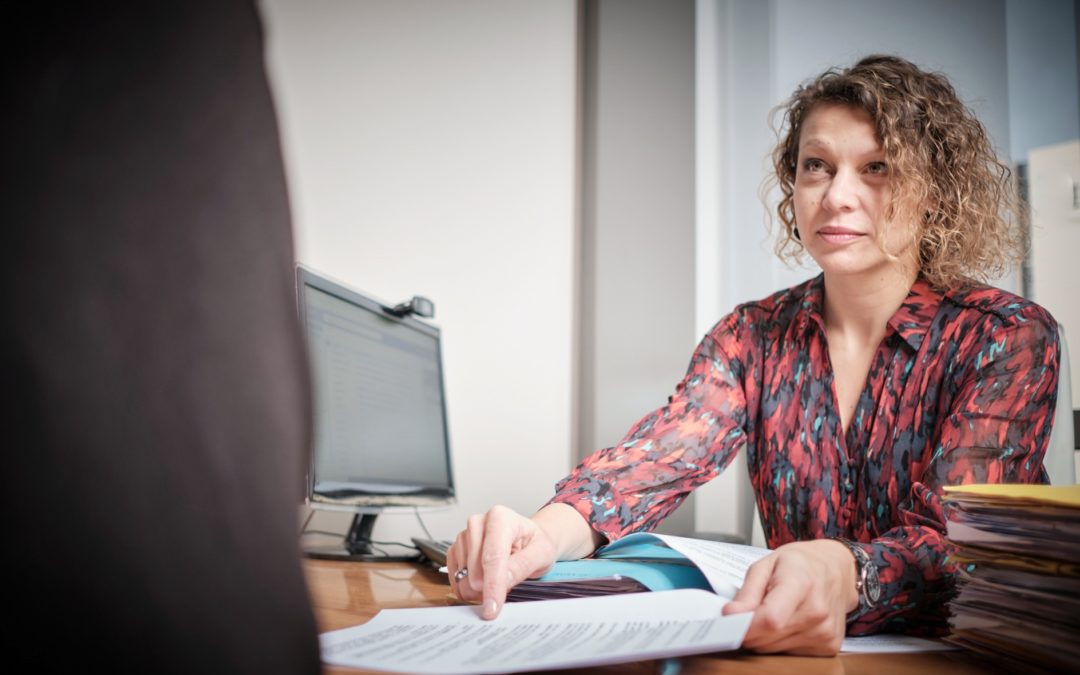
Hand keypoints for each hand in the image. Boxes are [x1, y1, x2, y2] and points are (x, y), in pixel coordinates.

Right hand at [446, 505, 558, 619]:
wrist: (529, 539)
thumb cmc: (535, 543)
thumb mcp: (541, 553)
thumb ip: (522, 566)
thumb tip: (503, 580)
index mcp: (500, 518)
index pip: (493, 557)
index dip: (492, 585)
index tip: (492, 609)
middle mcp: (478, 523)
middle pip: (475, 569)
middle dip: (488, 588)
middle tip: (505, 590)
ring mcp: (465, 535)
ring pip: (463, 575)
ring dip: (478, 589)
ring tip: (498, 581)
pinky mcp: (457, 549)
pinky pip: (454, 576)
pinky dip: (467, 587)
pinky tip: (483, 584)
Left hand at [721, 539, 858, 655]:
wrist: (838, 570)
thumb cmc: (801, 563)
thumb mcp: (767, 564)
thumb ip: (747, 591)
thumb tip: (731, 614)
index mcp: (801, 583)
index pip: (769, 620)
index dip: (744, 625)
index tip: (729, 620)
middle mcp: (818, 611)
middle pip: (769, 638)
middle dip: (749, 630)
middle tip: (747, 614)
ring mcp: (826, 632)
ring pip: (775, 649)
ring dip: (764, 637)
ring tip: (770, 614)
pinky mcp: (829, 646)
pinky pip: (790, 653)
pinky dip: (780, 641)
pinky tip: (787, 623)